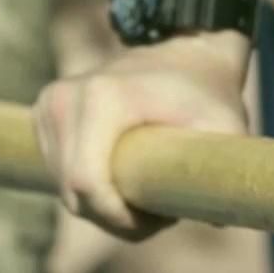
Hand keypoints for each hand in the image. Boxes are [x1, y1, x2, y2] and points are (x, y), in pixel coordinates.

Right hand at [33, 31, 250, 239]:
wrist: (184, 51)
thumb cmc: (208, 92)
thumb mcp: (226, 124)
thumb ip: (226, 166)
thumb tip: (219, 222)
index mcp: (102, 98)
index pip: (87, 183)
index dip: (116, 217)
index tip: (155, 222)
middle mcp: (65, 97)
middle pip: (73, 193)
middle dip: (113, 217)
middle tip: (157, 214)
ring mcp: (51, 103)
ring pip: (64, 188)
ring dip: (102, 205)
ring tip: (146, 190)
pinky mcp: (46, 111)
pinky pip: (58, 172)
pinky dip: (87, 188)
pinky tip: (121, 177)